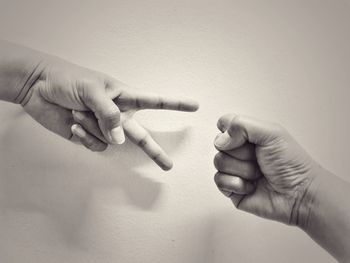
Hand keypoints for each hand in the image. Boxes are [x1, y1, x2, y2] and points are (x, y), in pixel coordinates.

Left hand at [22, 57, 197, 169]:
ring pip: (110, 141)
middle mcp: (117, 115)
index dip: (175, 104)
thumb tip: (119, 140)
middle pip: (141, 136)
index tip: (195, 106)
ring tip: (78, 112)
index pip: (154, 101)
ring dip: (93, 127)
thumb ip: (109, 114)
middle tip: (169, 165)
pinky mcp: (88, 137)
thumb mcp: (91, 90)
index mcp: (123, 97)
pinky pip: (95, 146)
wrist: (38, 87)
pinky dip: (84, 136)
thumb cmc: (67, 80)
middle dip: (155, 152)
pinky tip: (74, 124)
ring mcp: (103, 128)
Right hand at [213, 114, 319, 224]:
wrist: (299, 195)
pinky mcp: (231, 188)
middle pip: (219, 145)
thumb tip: (221, 139)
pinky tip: (251, 186)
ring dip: (242, 170)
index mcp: (249, 135)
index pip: (225, 125)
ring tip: (258, 174)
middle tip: (258, 159)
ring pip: (219, 163)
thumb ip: (241, 125)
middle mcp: (240, 151)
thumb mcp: (271, 133)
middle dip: (241, 153)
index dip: (230, 132)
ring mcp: (235, 170)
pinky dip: (236, 184)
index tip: (246, 138)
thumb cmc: (292, 164)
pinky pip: (219, 181)